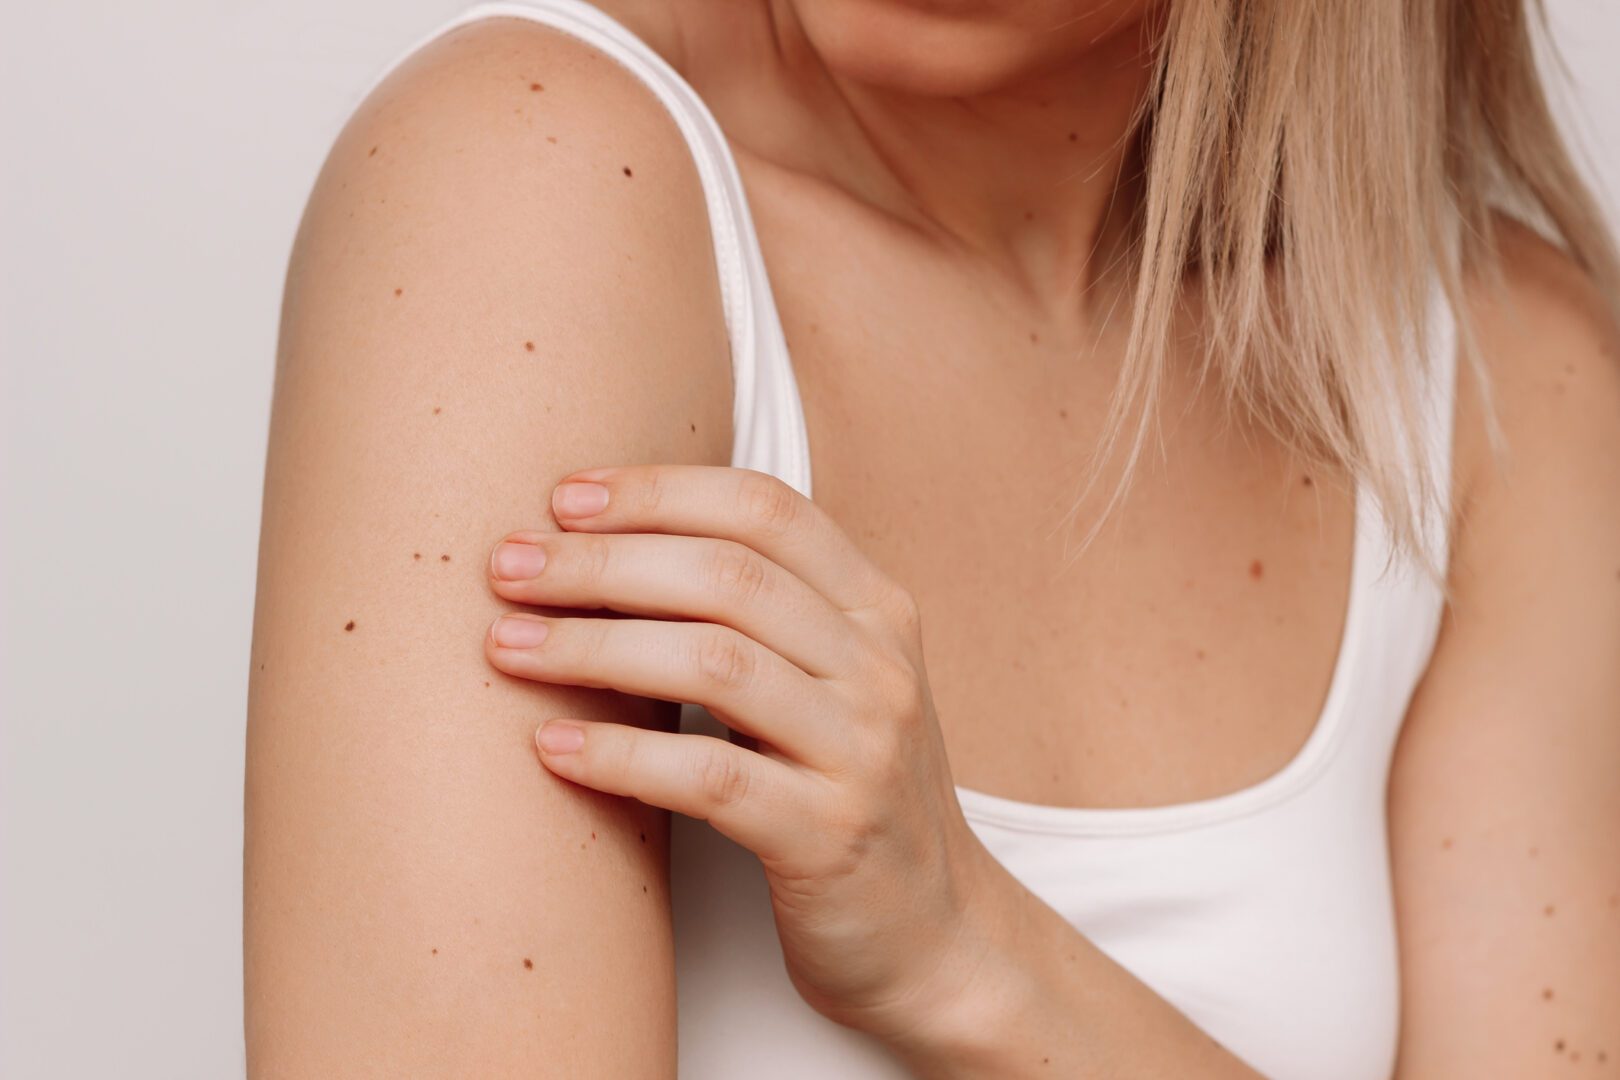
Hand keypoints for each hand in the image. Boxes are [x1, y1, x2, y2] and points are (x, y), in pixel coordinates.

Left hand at [482, 464, 1011, 1040]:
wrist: (934, 936)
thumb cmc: (850, 794)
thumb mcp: (830, 685)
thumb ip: (760, 618)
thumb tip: (607, 550)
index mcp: (876, 610)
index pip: (764, 510)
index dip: (659, 491)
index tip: (564, 498)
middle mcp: (878, 667)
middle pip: (727, 575)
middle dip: (603, 561)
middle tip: (507, 566)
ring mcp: (862, 750)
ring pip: (715, 664)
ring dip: (594, 646)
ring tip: (507, 645)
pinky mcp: (829, 836)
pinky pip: (709, 777)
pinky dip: (622, 755)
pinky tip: (554, 745)